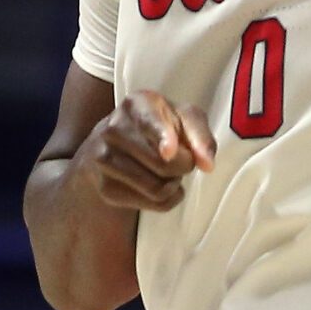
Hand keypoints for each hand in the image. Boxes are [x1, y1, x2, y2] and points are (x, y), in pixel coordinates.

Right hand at [71, 91, 215, 213]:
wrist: (116, 141)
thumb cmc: (159, 125)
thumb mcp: (183, 118)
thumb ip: (201, 136)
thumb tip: (207, 164)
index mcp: (136, 105)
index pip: (150, 123)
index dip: (162, 137)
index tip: (168, 151)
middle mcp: (113, 128)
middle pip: (163, 165)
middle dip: (183, 166)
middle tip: (180, 158)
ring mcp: (103, 159)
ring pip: (157, 189)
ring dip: (173, 184)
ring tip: (165, 169)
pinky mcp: (105, 187)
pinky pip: (152, 204)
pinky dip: (165, 199)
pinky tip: (155, 183)